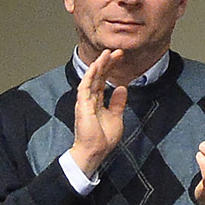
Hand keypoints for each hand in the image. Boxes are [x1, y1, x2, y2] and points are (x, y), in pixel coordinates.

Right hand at [67, 47, 129, 178]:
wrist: (95, 152)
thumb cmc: (102, 139)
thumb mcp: (116, 117)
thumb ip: (117, 103)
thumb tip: (121, 88)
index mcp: (97, 102)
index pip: (103, 80)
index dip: (111, 68)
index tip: (119, 58)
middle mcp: (89, 99)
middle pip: (98, 76)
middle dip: (107, 63)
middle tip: (117, 51)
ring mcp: (85, 101)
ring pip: (91, 78)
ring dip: (99, 65)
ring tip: (107, 53)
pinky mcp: (82, 105)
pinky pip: (85, 86)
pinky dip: (91, 75)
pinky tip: (96, 65)